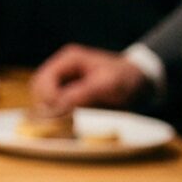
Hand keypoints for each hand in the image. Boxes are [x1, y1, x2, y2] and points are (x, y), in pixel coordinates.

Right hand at [31, 44, 147, 113]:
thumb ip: (81, 93)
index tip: (59, 116)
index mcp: (69, 59)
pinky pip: (54, 105)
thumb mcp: (107, 85)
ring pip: (43, 99)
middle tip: (59, 123)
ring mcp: (64, 80)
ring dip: (51, 112)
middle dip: (46, 106)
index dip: (48, 99)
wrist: (142, 81)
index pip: (43, 80)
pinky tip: (69, 122)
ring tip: (65, 123)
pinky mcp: (68, 93)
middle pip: (39, 89)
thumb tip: (56, 108)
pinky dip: (58, 114)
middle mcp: (62, 68)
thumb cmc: (127, 79)